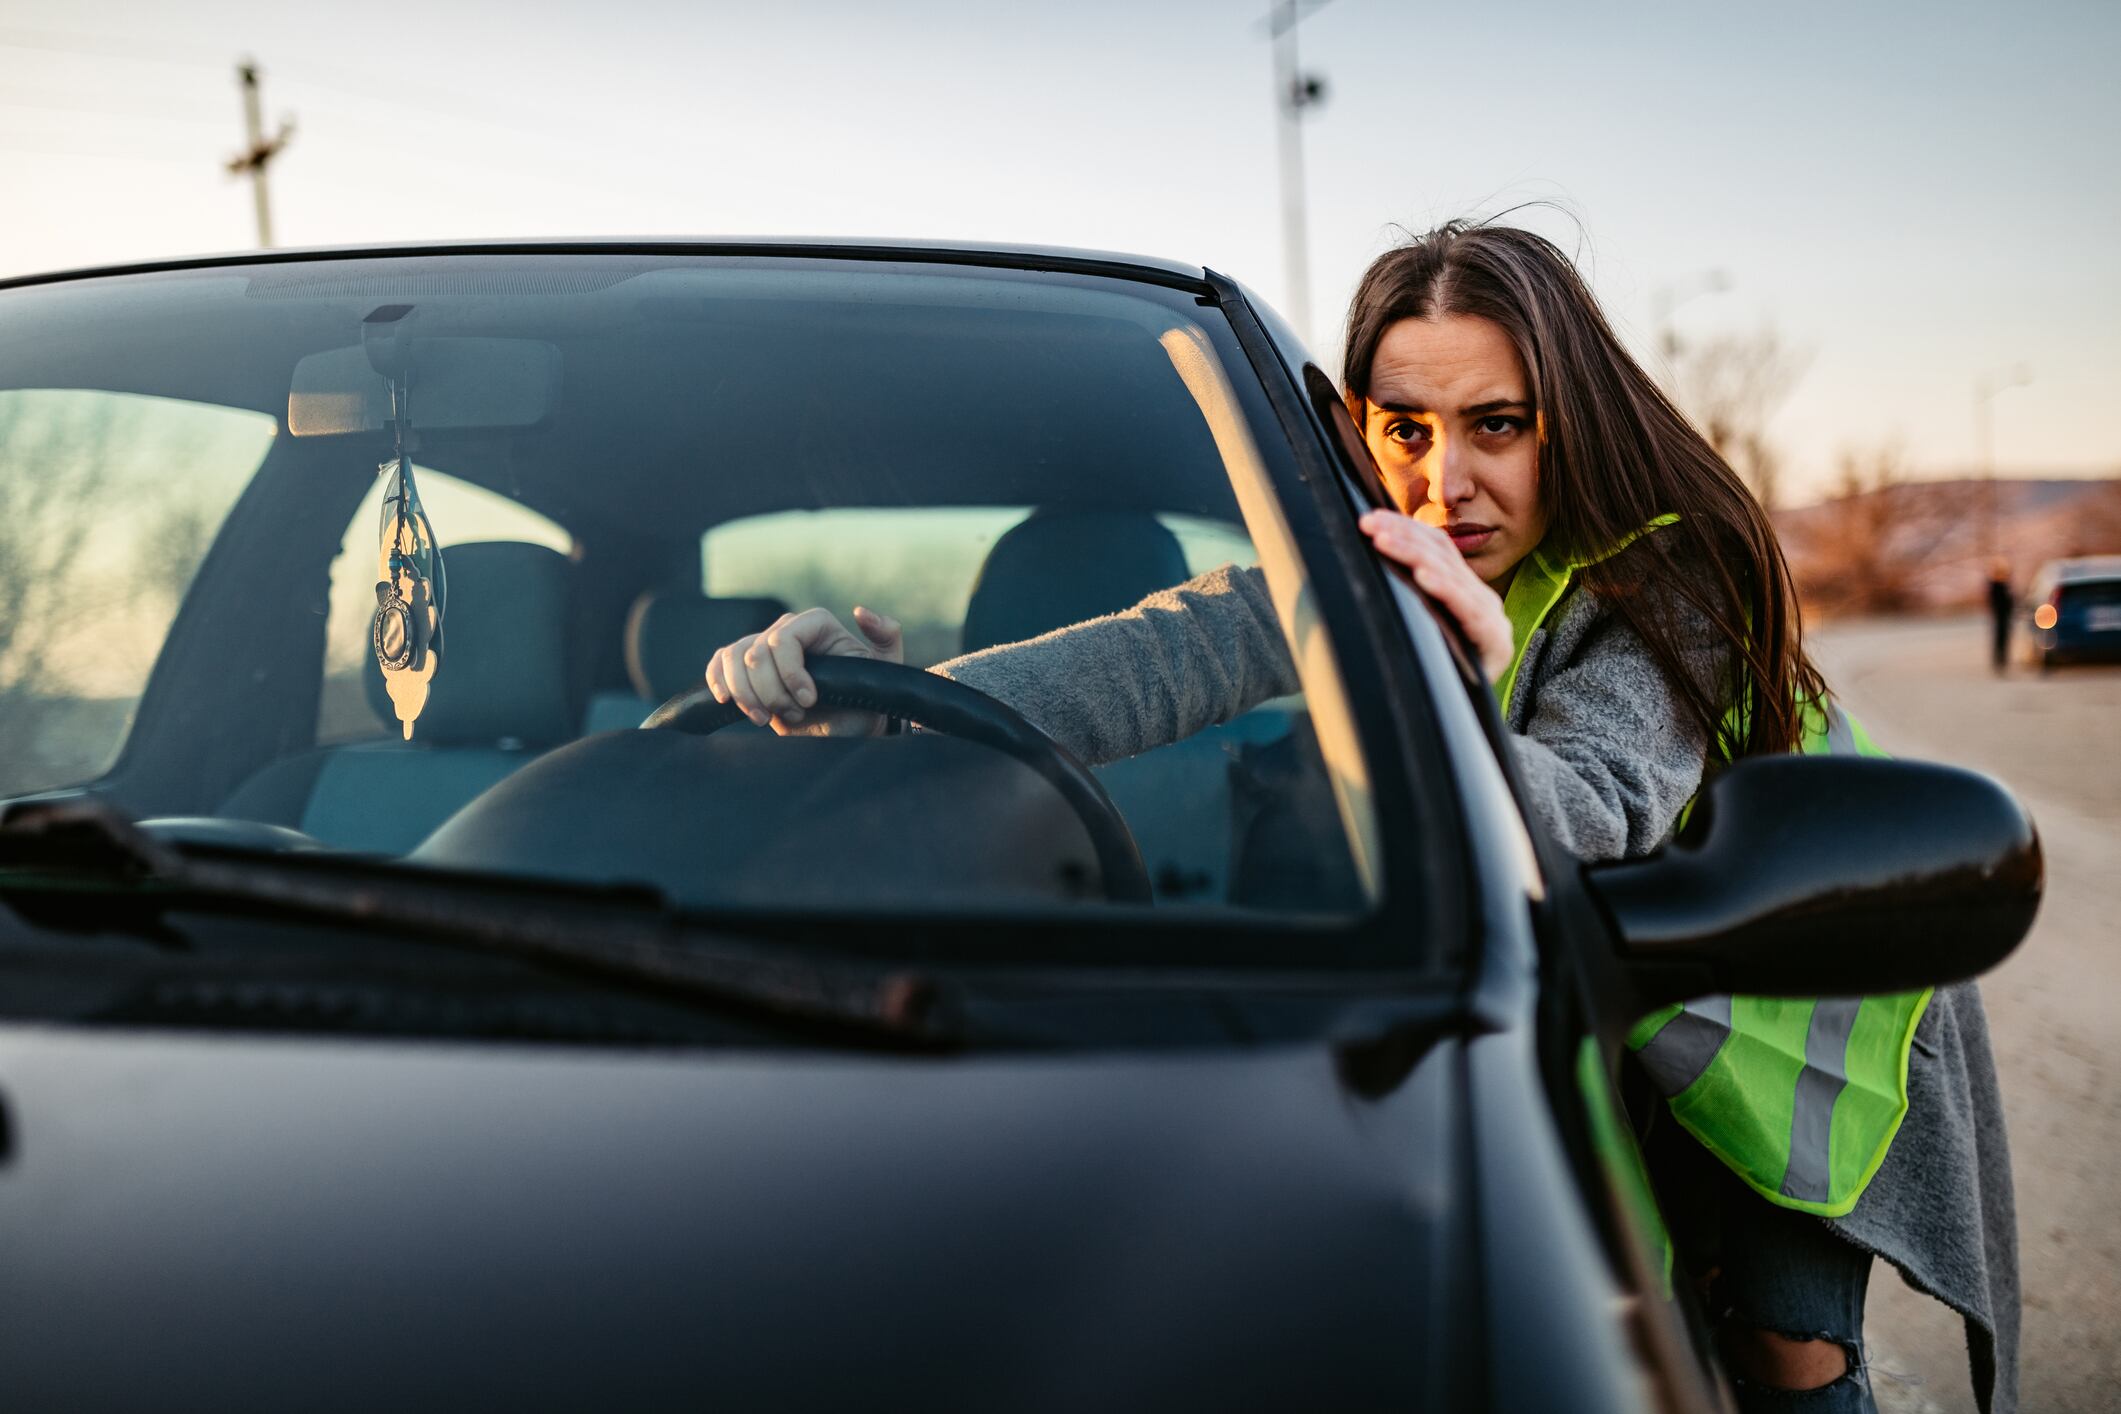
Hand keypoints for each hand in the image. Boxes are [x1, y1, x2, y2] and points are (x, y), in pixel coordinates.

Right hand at [705, 605, 903, 735]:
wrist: (850, 724)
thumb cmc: (868, 695)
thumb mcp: (886, 666)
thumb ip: (885, 636)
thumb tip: (860, 611)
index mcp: (816, 624)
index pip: (782, 639)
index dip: (790, 672)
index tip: (809, 701)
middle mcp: (786, 631)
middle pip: (754, 653)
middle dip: (771, 692)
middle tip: (796, 714)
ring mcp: (763, 650)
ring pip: (732, 658)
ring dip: (746, 695)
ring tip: (767, 718)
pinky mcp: (746, 671)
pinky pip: (719, 663)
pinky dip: (718, 681)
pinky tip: (726, 702)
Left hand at [1359, 511, 1513, 680]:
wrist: (1468, 720)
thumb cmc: (1441, 671)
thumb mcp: (1422, 627)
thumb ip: (1410, 598)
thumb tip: (1370, 564)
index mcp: (1466, 591)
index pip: (1437, 548)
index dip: (1405, 528)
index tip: (1370, 518)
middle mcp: (1482, 599)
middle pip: (1441, 555)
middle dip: (1401, 535)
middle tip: (1368, 524)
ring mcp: (1491, 619)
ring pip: (1450, 575)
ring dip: (1413, 554)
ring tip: (1384, 541)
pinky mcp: (1495, 641)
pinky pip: (1468, 609)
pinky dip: (1444, 588)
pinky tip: (1422, 576)